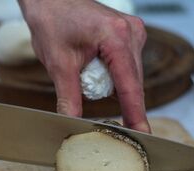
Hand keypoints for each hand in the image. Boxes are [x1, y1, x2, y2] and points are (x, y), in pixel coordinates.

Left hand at [18, 0, 149, 132]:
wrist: (51, 0)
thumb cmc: (53, 20)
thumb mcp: (59, 64)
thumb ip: (68, 97)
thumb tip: (72, 123)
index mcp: (117, 37)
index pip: (130, 85)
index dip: (135, 113)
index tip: (142, 134)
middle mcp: (131, 32)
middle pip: (132, 83)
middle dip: (119, 101)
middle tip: (107, 119)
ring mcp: (133, 32)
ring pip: (129, 75)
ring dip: (112, 86)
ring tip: (86, 74)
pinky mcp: (129, 35)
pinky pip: (126, 66)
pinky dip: (112, 75)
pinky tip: (94, 70)